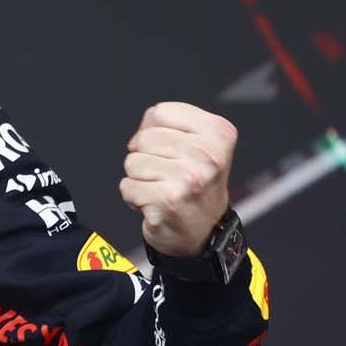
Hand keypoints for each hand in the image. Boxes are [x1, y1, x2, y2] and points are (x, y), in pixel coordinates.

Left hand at [120, 102, 236, 255]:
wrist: (204, 232)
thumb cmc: (195, 184)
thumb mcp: (199, 144)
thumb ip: (171, 124)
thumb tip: (145, 124)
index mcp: (218, 133)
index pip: (161, 112)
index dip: (156, 130)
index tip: (173, 150)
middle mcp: (209, 155)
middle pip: (144, 137)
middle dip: (146, 156)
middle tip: (168, 174)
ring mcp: (189, 179)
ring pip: (133, 161)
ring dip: (140, 178)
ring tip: (162, 188)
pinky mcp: (168, 200)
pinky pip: (127, 186)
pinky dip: (134, 197)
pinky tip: (155, 203)